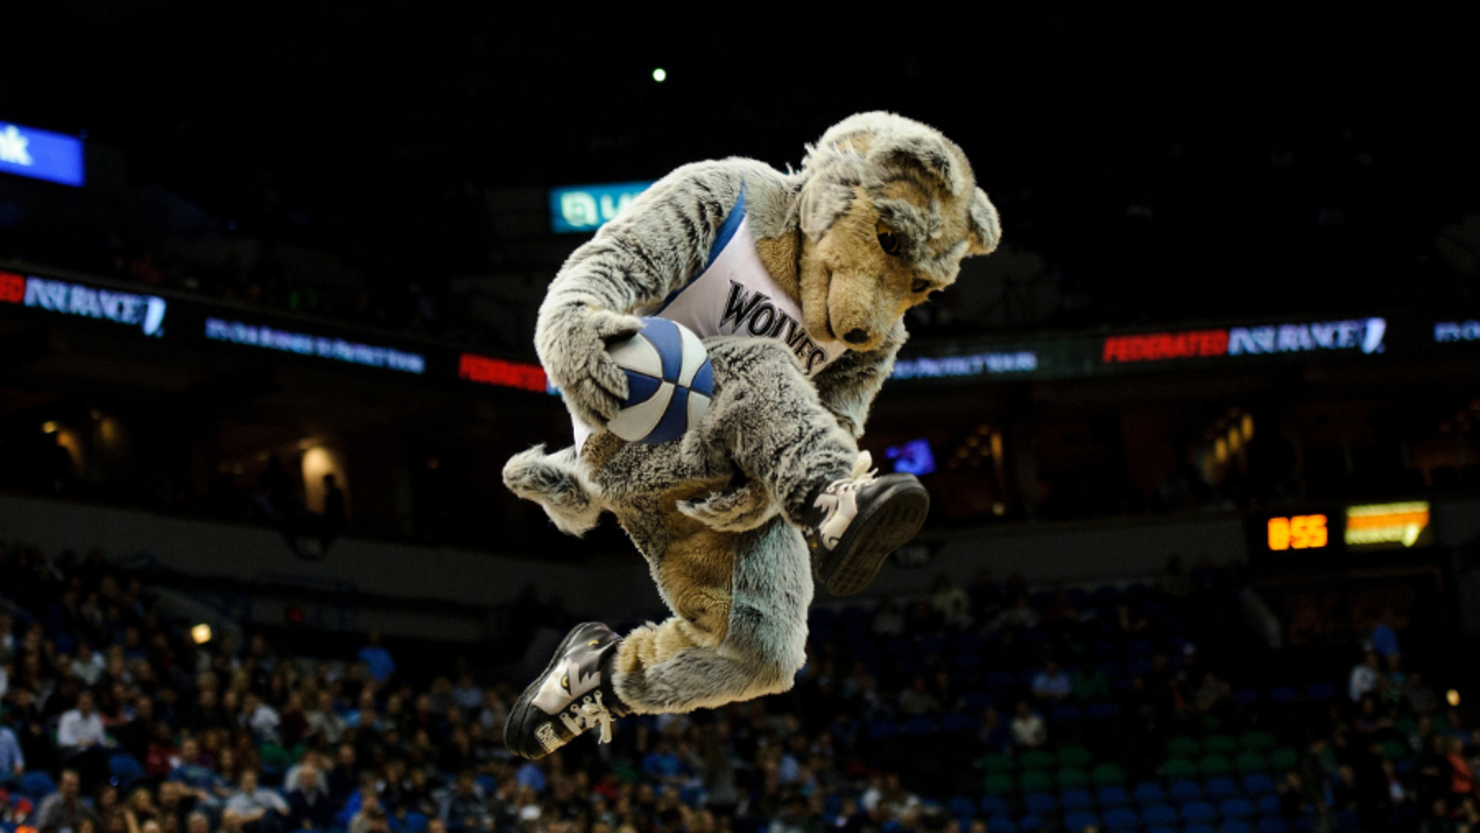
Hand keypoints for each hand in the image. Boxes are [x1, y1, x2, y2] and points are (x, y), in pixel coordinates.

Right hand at [537, 304, 643, 428]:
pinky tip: (593, 427)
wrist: (557, 328)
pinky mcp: (562, 386)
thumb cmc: (588, 325)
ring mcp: (566, 378)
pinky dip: (581, 416)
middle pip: (587, 389)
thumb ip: (620, 325)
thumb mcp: (602, 320)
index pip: (599, 369)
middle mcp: (573, 367)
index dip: (611, 381)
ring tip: (603, 428)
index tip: (625, 392)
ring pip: (578, 400)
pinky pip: (572, 403)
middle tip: (616, 414)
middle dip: (600, 403)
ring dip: (589, 416)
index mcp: (585, 352)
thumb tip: (640, 325)